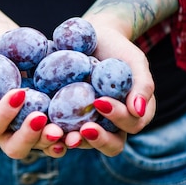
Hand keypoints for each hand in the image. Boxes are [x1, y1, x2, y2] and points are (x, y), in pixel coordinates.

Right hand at [0, 36, 67, 158]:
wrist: (7, 51)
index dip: (3, 114)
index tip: (19, 93)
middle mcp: (4, 135)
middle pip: (14, 148)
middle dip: (28, 135)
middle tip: (41, 118)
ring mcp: (27, 134)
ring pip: (38, 147)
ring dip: (50, 141)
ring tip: (61, 130)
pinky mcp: (47, 128)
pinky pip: (56, 142)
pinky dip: (66, 140)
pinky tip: (75, 135)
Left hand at [63, 24, 155, 156]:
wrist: (92, 39)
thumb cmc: (118, 50)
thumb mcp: (134, 61)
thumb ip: (142, 84)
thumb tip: (138, 111)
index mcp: (133, 115)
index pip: (130, 125)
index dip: (118, 118)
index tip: (100, 101)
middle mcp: (112, 126)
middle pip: (111, 145)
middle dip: (99, 140)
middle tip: (84, 129)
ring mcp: (88, 124)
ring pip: (84, 143)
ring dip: (74, 141)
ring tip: (60, 134)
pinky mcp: (66, 119)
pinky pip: (61, 131)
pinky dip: (52, 132)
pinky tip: (42, 125)